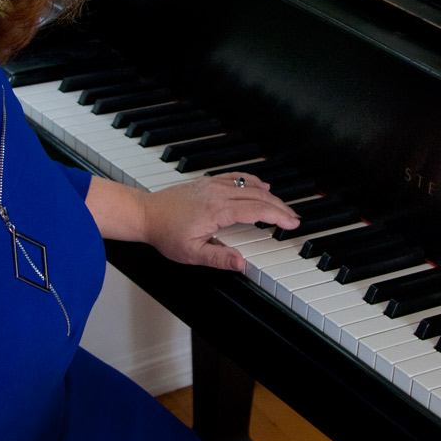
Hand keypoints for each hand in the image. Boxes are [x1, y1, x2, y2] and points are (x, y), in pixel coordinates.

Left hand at [138, 172, 299, 272]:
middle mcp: (218, 193)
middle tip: (294, 218)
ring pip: (250, 185)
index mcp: (218, 210)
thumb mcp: (191, 254)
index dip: (277, 216)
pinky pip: (237, 177)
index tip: (292, 223)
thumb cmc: (166, 234)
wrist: (146, 214)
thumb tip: (241, 263)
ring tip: (283, 207)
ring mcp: (213, 185)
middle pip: (258, 196)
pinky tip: (260, 186)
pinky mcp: (208, 182)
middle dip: (280, 207)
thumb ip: (218, 258)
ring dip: (270, 195)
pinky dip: (253, 181)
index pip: (256, 210)